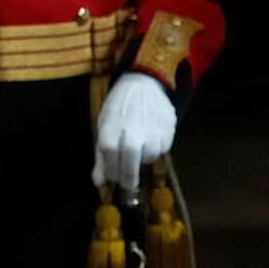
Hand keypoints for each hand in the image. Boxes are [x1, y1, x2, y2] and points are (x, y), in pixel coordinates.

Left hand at [93, 72, 176, 191]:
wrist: (145, 83)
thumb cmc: (119, 106)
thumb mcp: (104, 126)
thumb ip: (101, 155)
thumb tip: (99, 182)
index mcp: (112, 125)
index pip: (109, 154)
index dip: (111, 171)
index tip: (113, 178)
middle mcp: (133, 126)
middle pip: (131, 157)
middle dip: (129, 175)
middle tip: (128, 184)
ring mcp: (153, 125)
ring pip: (151, 154)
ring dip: (144, 161)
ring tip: (139, 156)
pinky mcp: (169, 124)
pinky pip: (164, 147)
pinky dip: (157, 150)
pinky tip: (151, 144)